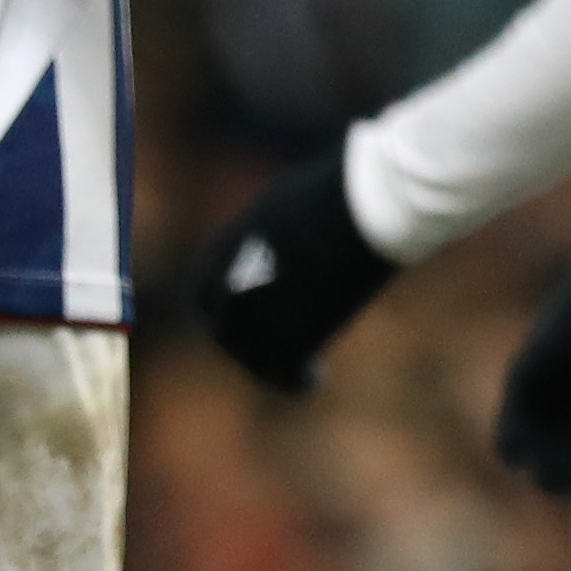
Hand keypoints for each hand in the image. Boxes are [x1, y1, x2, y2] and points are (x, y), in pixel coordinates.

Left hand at [191, 156, 400, 393]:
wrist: (367, 207)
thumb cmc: (343, 189)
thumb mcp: (291, 204)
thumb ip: (275, 234)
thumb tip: (287, 249)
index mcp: (229, 245)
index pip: (203, 292)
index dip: (219, 309)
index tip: (245, 317)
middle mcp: (234, 283)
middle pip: (221, 329)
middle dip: (242, 341)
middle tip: (273, 345)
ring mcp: (260, 313)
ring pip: (248, 356)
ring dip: (266, 365)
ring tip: (295, 368)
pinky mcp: (292, 336)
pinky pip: (282, 373)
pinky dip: (294, 381)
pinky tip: (314, 377)